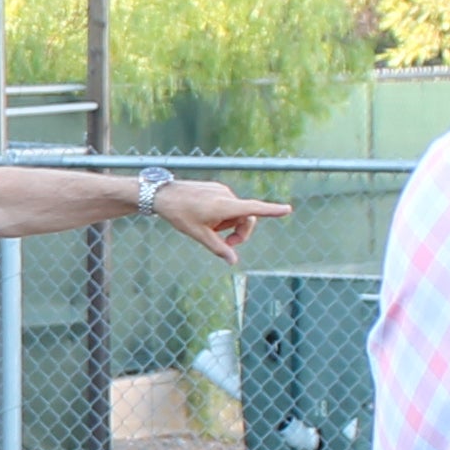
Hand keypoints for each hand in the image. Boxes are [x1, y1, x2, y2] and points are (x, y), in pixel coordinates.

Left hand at [153, 179, 287, 264]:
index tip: (287, 209)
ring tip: (206, 226)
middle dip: (239, 232)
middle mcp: (227, 195)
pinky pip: (226, 205)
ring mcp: (221, 190)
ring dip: (226, 224)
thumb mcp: (199, 235)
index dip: (272, 210)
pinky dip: (220, 215)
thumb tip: (233, 261)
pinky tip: (203, 216)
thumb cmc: (180, 214)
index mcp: (225, 205)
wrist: (162, 194)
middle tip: (227, 244)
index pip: (254, 209)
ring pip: (234, 212)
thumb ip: (219, 248)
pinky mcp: (216, 188)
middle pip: (246, 217)